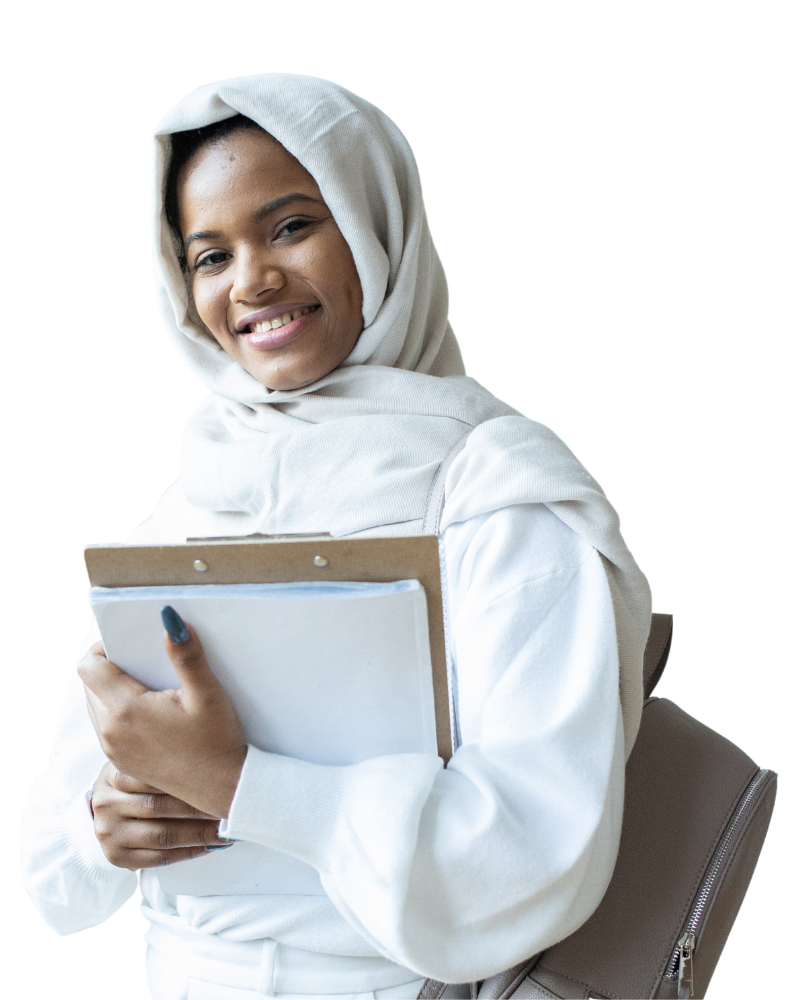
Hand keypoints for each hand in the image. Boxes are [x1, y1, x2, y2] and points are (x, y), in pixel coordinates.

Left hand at [78, 618, 247, 818]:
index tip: (130, 642)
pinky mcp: (121, 763)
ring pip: (95, 707)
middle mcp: (110, 733)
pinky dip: (117, 712)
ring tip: (148, 684)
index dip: (104, 647)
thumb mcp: (207, 693)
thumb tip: (168, 617)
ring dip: (111, 690)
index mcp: (125, 711)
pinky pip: (105, 728)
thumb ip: (186, 654)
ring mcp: (113, 752)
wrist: (224, 789)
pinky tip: (150, 711)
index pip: (89, 667)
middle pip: (89, 685)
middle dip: (109, 667)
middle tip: (143, 660)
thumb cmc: (218, 740)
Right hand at [90, 762, 233, 869]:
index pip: (155, 776)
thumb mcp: (140, 761)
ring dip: (199, 834)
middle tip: (229, 807)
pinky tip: (208, 845)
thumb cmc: (135, 780)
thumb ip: (165, 757)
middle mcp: (106, 803)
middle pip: (160, 806)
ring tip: (225, 829)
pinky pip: (159, 858)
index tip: (221, 781)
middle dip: (200, 808)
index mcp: (113, 773)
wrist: (105, 806)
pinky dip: (188, 852)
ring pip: (162, 835)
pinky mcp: (116, 857)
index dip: (192, 779)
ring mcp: (109, 832)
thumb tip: (215, 761)